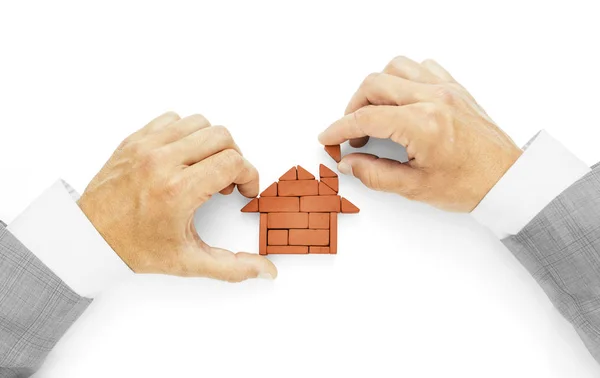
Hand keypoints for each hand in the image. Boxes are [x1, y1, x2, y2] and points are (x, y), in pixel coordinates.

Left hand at [78, 112, 276, 281]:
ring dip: (212, 143)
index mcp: (178, 191)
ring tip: (205, 168)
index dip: (249, 175)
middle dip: (234, 157)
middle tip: (226, 182)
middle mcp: (162, 162)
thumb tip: (267, 271)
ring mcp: (146, 147)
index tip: (244, 191)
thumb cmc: (135, 247)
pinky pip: (172, 120)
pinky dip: (186, 134)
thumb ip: (232, 268)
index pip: (232, 162)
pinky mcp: (134, 140)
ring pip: (199, 123)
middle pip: (221, 137)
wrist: (89, 236)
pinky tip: (183, 157)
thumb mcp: (187, 262)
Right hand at [318, 56, 521, 211]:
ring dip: (377, 88)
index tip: (328, 139)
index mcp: (422, 124)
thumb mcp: (415, 187)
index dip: (339, 129)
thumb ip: (375, 174)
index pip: (365, 118)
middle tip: (352, 134)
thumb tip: (349, 162)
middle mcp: (433, 98)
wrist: (508, 179)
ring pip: (395, 68)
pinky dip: (403, 79)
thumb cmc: (470, 185)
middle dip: (353, 108)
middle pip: (374, 85)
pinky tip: (401, 100)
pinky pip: (422, 67)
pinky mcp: (455, 88)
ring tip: (375, 114)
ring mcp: (446, 89)